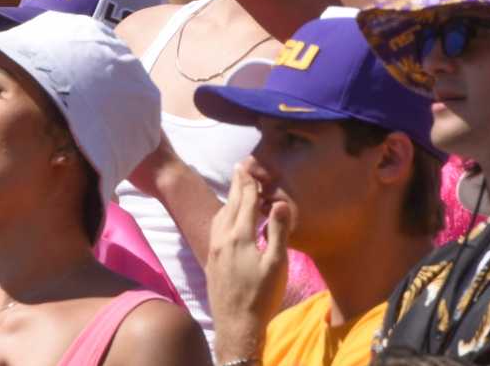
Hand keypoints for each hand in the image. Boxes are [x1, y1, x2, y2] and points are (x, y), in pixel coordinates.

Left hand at [204, 163, 291, 362]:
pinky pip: (216, 227)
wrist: (236, 325)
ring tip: (236, 189)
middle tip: (241, 167)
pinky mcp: (211, 259)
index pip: (245, 200)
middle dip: (237, 184)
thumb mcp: (276, 264)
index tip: (249, 164)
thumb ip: (277, 232)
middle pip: (230, 203)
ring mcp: (214, 248)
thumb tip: (279, 202)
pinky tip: (227, 219)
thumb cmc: (261, 296)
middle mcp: (222, 237)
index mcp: (239, 235)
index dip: (249, 181)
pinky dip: (224, 215)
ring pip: (221, 215)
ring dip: (229, 199)